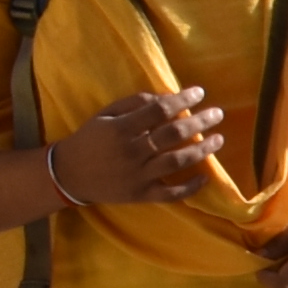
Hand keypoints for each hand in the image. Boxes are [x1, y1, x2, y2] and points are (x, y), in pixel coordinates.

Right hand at [56, 84, 225, 207]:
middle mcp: (132, 151)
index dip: (182, 100)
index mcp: (121, 128)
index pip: (159, 110)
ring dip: (202, 150)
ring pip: (177, 161)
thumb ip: (133, 104)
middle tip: (217, 113)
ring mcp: (138, 175)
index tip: (200, 93)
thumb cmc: (90, 140)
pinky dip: (190, 187)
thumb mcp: (105, 115)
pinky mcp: (141, 195)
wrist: (69, 174)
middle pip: (173, 134)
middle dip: (199, 122)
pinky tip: (206, 178)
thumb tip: (165, 96)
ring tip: (219, 139)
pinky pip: (170, 193)